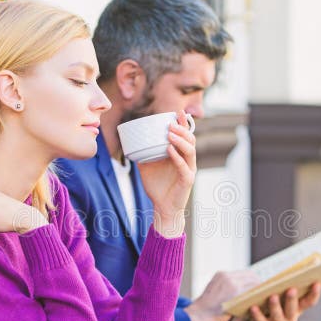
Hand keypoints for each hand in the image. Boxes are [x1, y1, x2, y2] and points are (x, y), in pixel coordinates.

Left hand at [137, 111, 196, 237]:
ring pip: (190, 151)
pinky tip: (169, 150)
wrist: (162, 208)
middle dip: (182, 130)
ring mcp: (189, 170)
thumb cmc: (157, 187)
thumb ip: (142, 155)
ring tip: (170, 133)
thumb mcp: (147, 167)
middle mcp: (188, 160)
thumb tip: (130, 143)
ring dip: (180, 141)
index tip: (178, 112)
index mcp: (181, 155)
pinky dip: (177, 157)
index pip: (185, 136)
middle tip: (170, 123)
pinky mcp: (187, 180)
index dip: (183, 124)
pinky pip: (183, 166)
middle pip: (190, 140)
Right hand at [184, 270, 259, 320]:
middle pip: (251, 277)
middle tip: (266, 295)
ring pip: (253, 284)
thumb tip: (246, 293)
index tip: (260, 289)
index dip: (253, 281)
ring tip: (265, 300)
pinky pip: (252, 293)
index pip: (244, 274)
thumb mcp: (215, 293)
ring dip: (260, 292)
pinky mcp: (235, 294)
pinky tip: (261, 306)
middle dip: (259, 285)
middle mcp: (226, 276)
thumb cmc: (205, 311)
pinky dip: (258, 298)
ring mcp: (231, 284)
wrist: (196, 318)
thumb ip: (228, 289)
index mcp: (221, 275)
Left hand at [226, 282, 320, 320]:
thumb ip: (281, 287)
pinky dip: (257, 315)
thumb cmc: (267, 303)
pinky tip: (253, 307)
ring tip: (272, 296)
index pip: (309, 302)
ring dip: (275, 306)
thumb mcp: (277, 294)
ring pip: (277, 317)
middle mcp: (290, 319)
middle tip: (291, 289)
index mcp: (296, 309)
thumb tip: (282, 272)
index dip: (314, 294)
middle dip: (292, 299)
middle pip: (292, 310)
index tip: (316, 282)